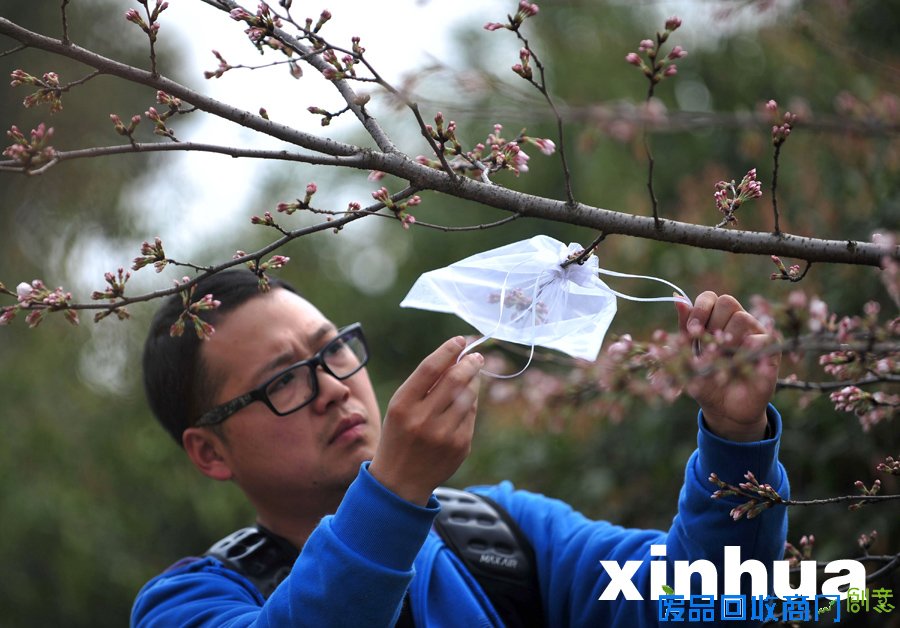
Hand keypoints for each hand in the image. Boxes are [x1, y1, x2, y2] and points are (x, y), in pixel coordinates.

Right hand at [368, 337, 482, 505]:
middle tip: (477, 357)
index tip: (460, 340)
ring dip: (473, 382)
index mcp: (403, 405)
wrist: (400, 482)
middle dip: (470, 363)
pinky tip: (462, 405)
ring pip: (469, 396)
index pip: (431, 368)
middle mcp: (423, 419)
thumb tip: (456, 356)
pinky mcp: (461, 446)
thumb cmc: (399, 436)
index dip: (449, 350)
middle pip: (456, 379)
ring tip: (470, 378)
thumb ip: (424, 384)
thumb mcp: (400, 408)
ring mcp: (444, 434)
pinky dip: (469, 405)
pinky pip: (471, 415)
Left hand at [675, 291, 780, 441]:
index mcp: (716, 320)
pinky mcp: (771, 349)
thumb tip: (677, 299)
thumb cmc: (705, 380)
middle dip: (712, 323)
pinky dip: (746, 351)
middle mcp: (737, 322)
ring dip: (726, 340)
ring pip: (742, 318)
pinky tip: (738, 364)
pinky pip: (761, 337)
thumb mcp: (688, 355)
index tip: (691, 330)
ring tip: (722, 360)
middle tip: (706, 346)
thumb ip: (685, 328)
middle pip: (727, 302)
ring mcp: (755, 333)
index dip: (700, 308)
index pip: (710, 297)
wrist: (723, 409)